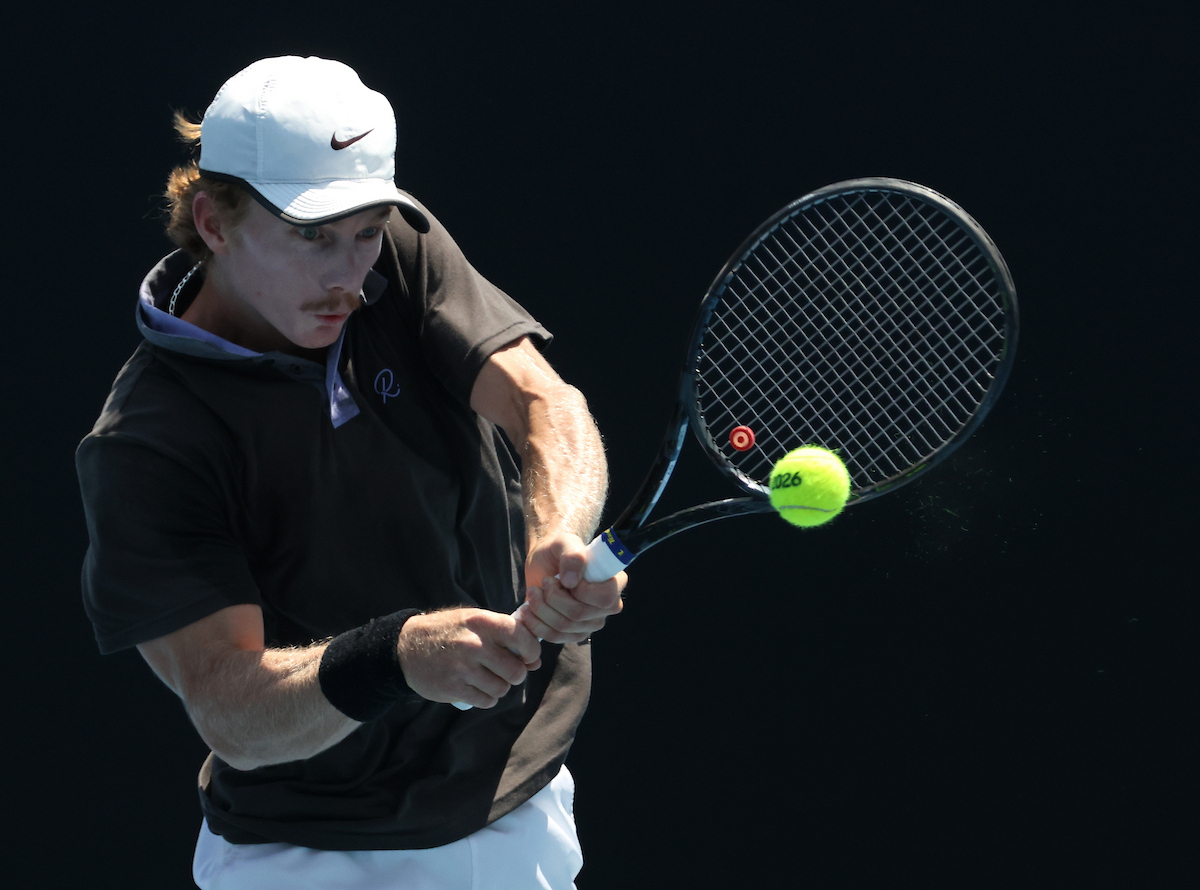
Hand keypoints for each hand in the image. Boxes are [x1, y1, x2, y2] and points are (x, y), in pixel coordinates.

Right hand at [397, 608, 541, 708]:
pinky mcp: (454, 688)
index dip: (531, 651)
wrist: (406, 647)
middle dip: (516, 674)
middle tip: (505, 671)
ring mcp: (463, 668)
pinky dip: (487, 698)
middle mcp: (474, 644)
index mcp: (482, 622)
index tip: (527, 657)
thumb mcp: (474, 622)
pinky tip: (478, 688)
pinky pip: (486, 700)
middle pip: (516, 671)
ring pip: (502, 689)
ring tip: (488, 679)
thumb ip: (506, 636)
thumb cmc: (448, 632)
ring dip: (500, 687)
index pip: (522, 637)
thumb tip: (536, 661)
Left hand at [520, 533, 626, 643]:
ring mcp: (591, 623)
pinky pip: (555, 637)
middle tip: (544, 582)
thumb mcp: (564, 543)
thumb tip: (571, 581)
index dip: (580, 591)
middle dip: (553, 598)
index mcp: (615, 583)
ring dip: (541, 608)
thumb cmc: (559, 550)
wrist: (545, 562)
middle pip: (579, 614)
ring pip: (564, 627)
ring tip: (533, 592)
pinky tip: (527, 610)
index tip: (563, 578)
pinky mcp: (574, 634)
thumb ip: (572, 555)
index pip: (604, 598)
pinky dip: (536, 624)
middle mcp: (608, 606)